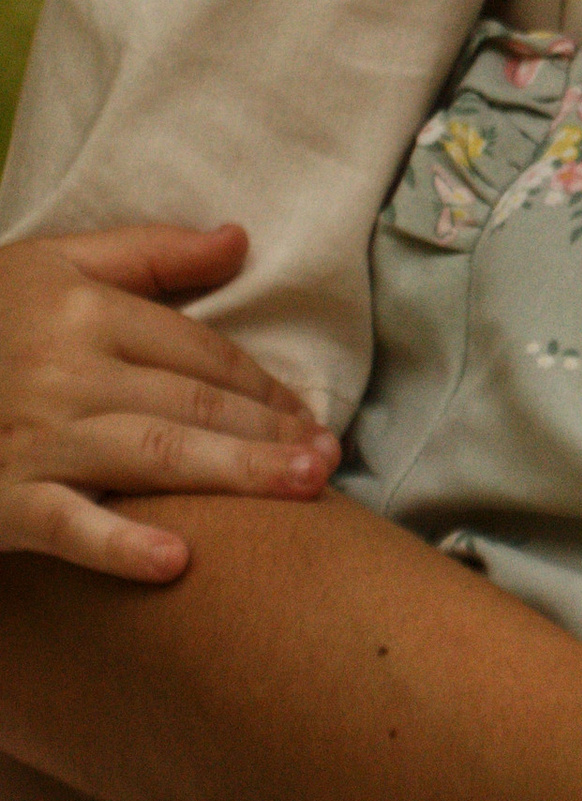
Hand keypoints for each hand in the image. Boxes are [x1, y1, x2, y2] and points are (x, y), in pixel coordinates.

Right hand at [0, 224, 335, 581]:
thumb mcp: (51, 264)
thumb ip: (149, 251)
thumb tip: (240, 238)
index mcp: (86, 311)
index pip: (200, 351)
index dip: (263, 385)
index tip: (311, 415)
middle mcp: (69, 371)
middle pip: (192, 404)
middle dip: (269, 433)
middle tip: (330, 461)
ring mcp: (36, 438)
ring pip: (156, 456)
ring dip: (235, 475)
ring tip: (301, 489)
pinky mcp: (3, 499)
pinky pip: (66, 525)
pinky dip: (118, 545)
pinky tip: (176, 562)